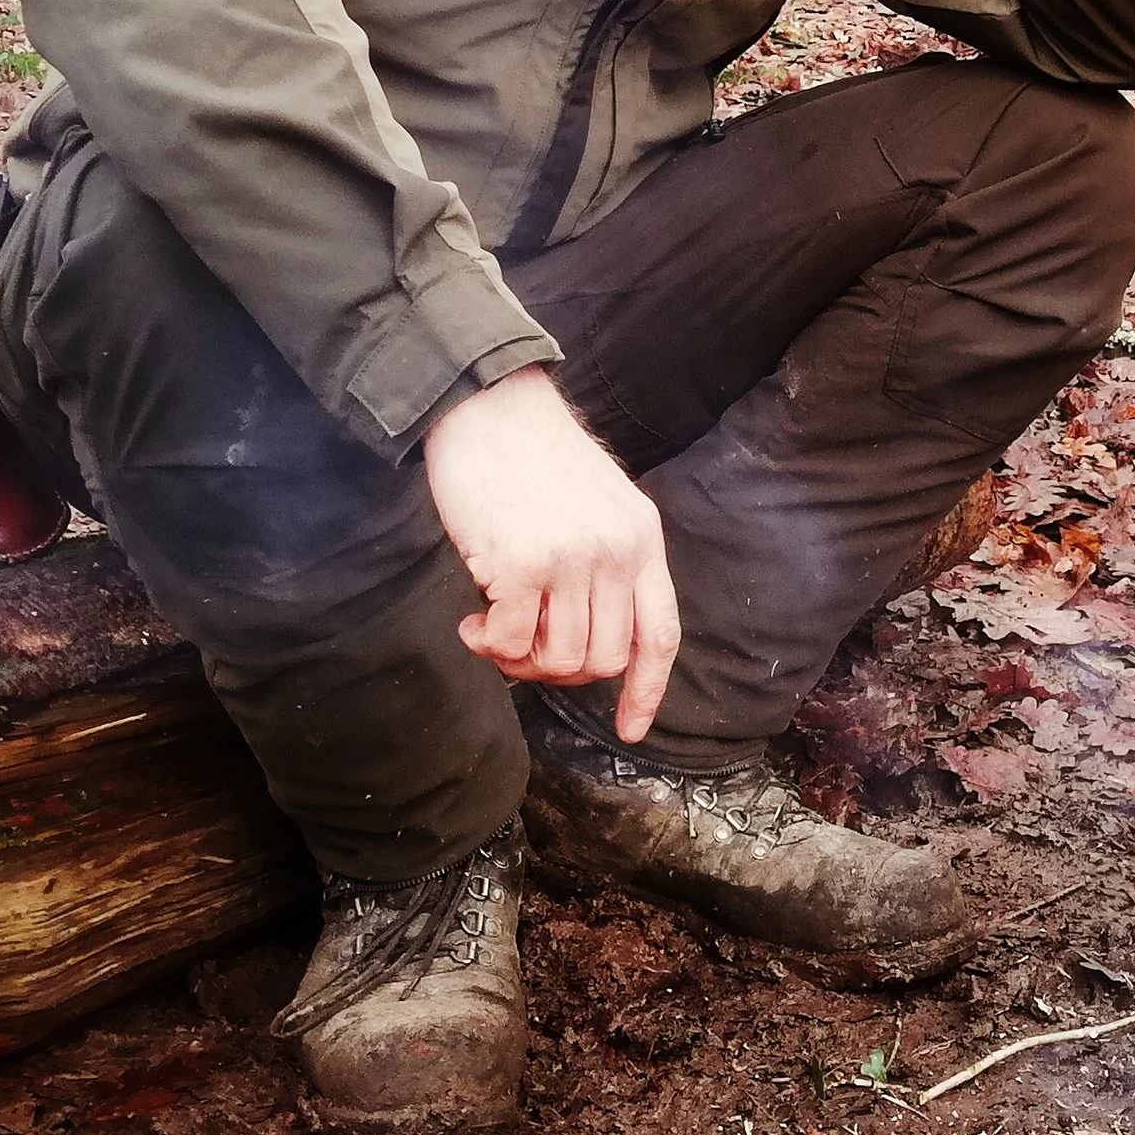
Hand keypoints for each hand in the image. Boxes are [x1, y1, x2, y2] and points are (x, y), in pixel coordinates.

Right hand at [422, 367, 680, 741]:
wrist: (488, 406)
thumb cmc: (533, 457)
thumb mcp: (599, 503)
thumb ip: (606, 562)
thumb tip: (582, 640)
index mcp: (642, 538)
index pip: (661, 632)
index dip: (648, 689)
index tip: (631, 728)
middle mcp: (617, 552)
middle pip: (606, 659)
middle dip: (561, 671)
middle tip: (523, 649)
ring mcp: (573, 560)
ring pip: (560, 660)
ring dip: (522, 661)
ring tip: (495, 630)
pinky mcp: (522, 564)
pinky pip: (514, 644)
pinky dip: (490, 646)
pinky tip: (474, 621)